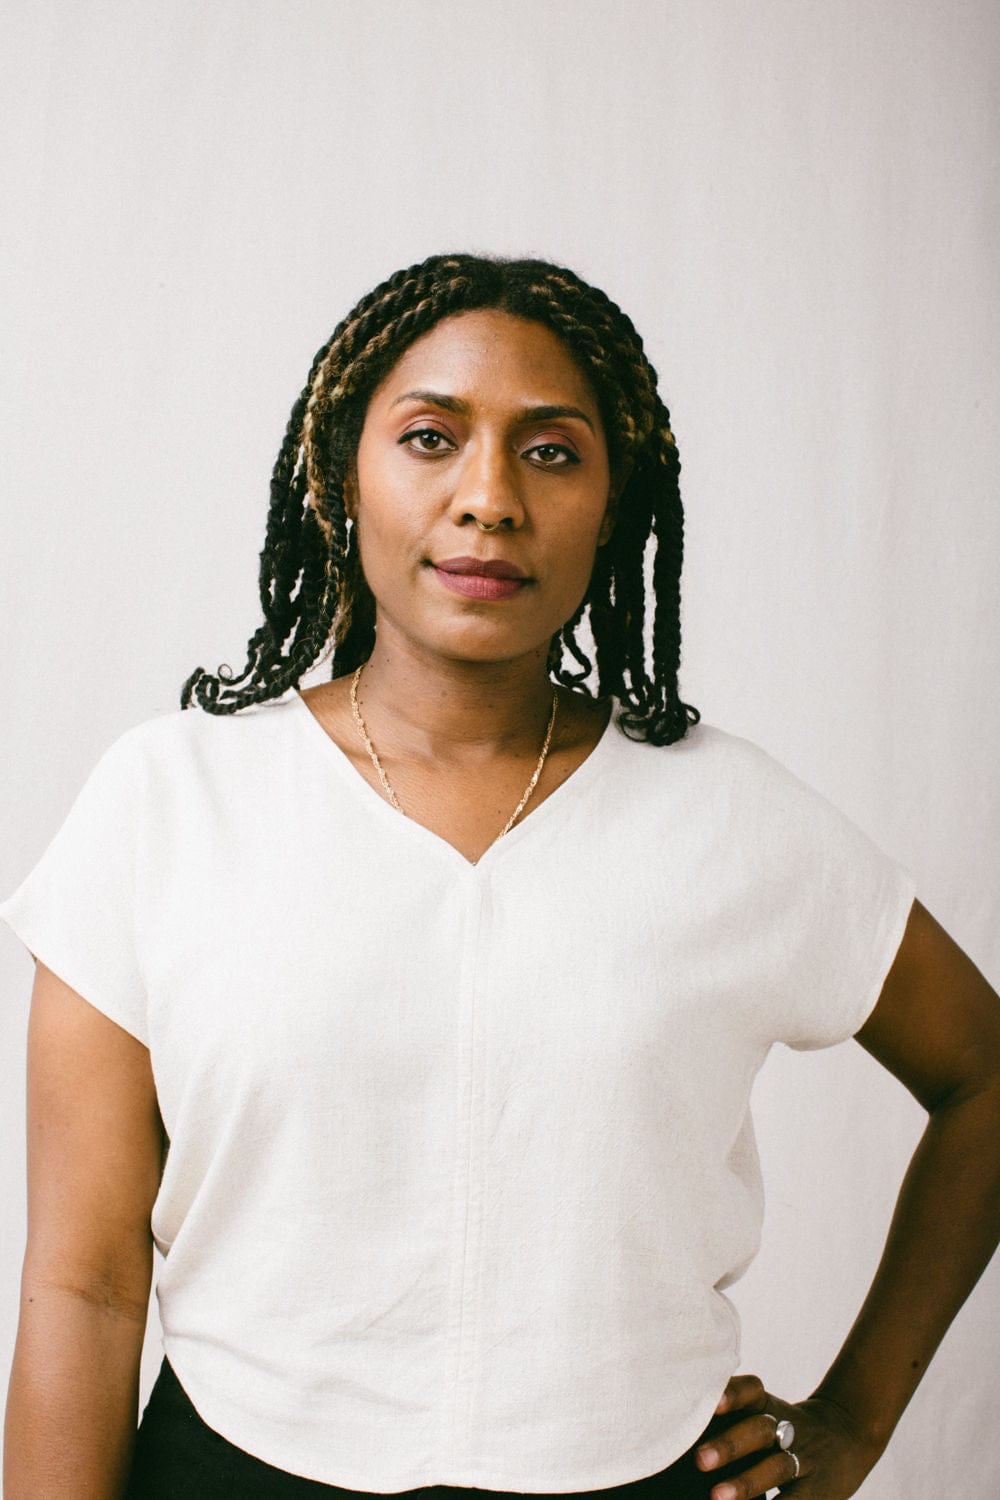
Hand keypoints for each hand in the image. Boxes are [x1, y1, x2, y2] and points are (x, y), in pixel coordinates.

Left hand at [694, 1374, 884, 1498]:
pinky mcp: (819, 1490)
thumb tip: (674, 1431)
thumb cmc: (783, 1429)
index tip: (710, 1402)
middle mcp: (786, 1428)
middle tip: (700, 1460)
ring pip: (776, 1467)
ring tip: (717, 1497)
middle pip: (759, 1429)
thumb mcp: (764, 1413)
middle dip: (730, 1444)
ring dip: (747, 1483)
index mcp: (768, 1406)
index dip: (733, 1394)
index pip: (752, 1390)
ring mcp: (804, 1459)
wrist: (847, 1437)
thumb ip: (730, 1418)